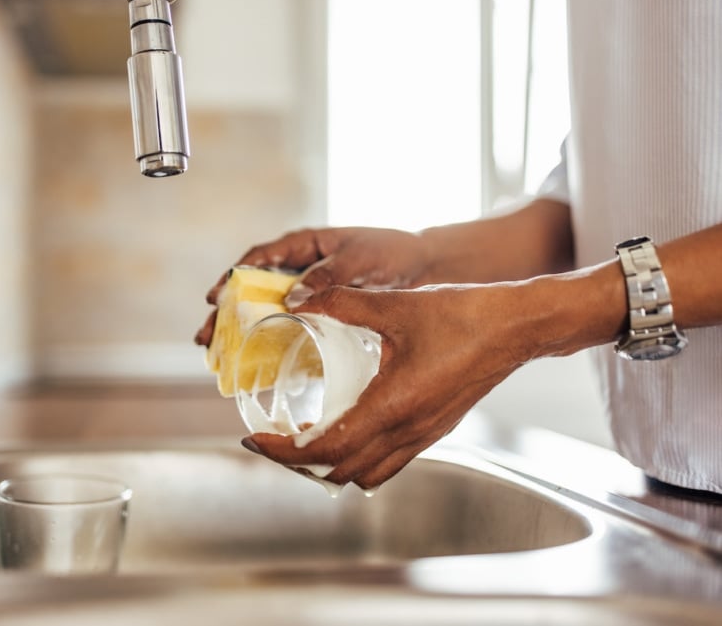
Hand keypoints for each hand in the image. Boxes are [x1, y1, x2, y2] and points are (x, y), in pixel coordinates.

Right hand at [195, 227, 430, 346]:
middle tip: (205, 338)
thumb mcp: (358, 259)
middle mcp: (298, 270)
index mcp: (303, 246)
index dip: (233, 278)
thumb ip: (327, 276)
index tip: (214, 296)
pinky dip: (270, 348)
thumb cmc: (390, 252)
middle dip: (225, 314)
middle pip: (251, 291)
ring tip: (217, 358)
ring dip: (240, 335)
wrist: (422, 269)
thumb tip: (292, 298)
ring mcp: (305, 294)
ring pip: (264, 314)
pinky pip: (287, 332)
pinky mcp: (317, 317)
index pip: (258, 259)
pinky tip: (254, 370)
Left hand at [240, 283, 527, 489]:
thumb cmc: (464, 315)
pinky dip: (358, 459)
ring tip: (302, 442)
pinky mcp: (435, 429)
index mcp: (394, 406)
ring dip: (329, 465)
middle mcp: (409, 431)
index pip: (327, 448)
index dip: (285, 450)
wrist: (517, 326)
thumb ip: (341, 302)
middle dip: (298, 462)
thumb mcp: (395, 305)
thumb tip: (299, 299)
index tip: (256, 439)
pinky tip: (346, 433)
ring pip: (366, 474)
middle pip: (340, 471)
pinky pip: (389, 462)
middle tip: (270, 440)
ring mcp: (424, 435)